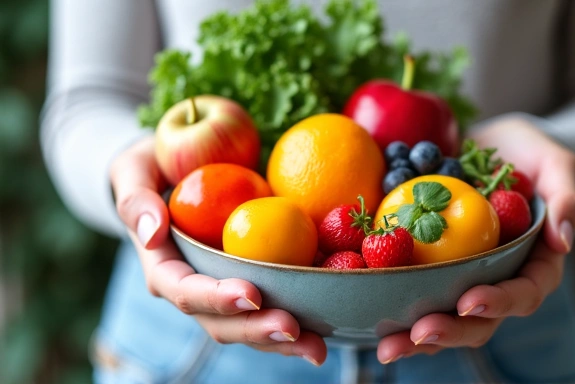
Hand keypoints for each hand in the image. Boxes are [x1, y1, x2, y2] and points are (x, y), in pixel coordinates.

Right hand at [110, 136, 326, 365]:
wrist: (172, 169)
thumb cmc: (150, 168)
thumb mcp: (134, 171)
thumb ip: (136, 198)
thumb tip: (152, 232)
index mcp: (164, 269)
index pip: (185, 291)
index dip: (216, 298)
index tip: (251, 294)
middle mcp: (194, 290)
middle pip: (222, 322)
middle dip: (257, 331)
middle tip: (293, 329)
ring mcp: (224, 291)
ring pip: (250, 326)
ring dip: (283, 341)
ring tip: (317, 347)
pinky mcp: (251, 282)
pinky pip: (273, 306)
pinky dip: (300, 318)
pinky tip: (329, 323)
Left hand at [377, 115, 574, 362]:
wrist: (486, 143)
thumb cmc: (527, 153)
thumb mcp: (555, 163)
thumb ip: (567, 196)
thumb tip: (564, 240)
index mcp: (532, 264)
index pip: (523, 293)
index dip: (498, 303)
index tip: (469, 302)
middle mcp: (496, 278)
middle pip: (478, 321)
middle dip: (449, 332)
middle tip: (417, 335)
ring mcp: (461, 275)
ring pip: (442, 316)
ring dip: (414, 336)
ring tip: (386, 345)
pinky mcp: (429, 265)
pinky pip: (411, 288)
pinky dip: (389, 302)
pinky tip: (364, 310)